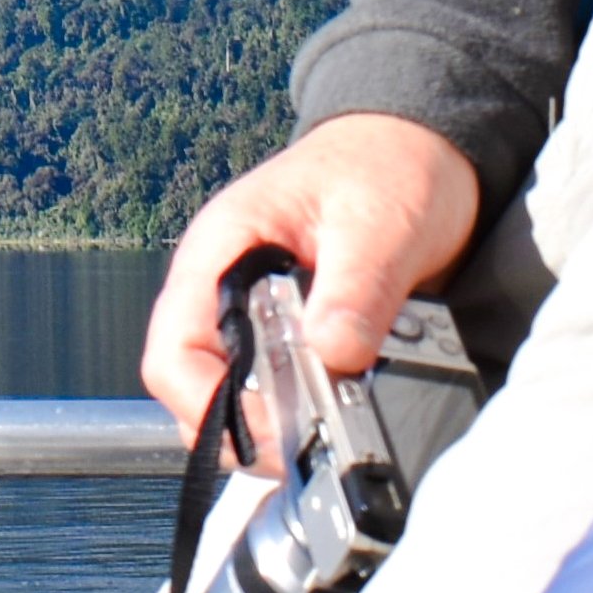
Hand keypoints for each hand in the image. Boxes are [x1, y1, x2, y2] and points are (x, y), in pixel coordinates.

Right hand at [140, 113, 482, 428]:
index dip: (208, 406)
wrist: (418, 147)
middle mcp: (224, 285)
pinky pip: (275, 391)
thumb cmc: (387, 164)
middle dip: (240, 429)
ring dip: (274, 425)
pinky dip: (303, 412)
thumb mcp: (381, 224)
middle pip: (192, 386)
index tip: (272, 428)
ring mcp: (253, 312)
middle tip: (305, 445)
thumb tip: (332, 354)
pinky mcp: (289, 333)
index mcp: (223, 248)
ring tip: (330, 432)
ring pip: (231, 396)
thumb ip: (357, 289)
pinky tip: (343, 413)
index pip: (174, 352)